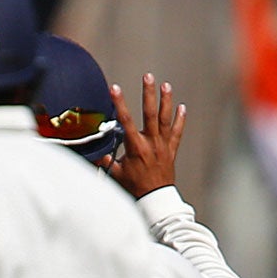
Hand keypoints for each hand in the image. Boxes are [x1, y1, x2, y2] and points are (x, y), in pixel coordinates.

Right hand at [104, 73, 184, 195]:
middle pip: (150, 114)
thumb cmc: (135, 188)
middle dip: (148, 94)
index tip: (115, 88)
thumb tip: (94, 149)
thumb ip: (106, 159)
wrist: (155, 200)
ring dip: (166, 101)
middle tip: (148, 76)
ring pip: (166, 120)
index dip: (120, 103)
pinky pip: (177, 133)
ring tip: (166, 85)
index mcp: (136, 147)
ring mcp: (163, 146)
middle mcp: (151, 143)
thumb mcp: (116, 173)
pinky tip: (182, 107)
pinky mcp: (171, 151)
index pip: (126, 121)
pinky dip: (181, 120)